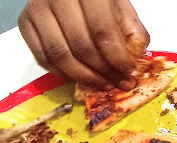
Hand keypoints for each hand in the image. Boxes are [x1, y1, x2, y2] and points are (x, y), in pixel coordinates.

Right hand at [18, 0, 149, 89]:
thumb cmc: (98, 0)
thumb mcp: (121, 8)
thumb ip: (132, 33)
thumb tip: (134, 63)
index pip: (102, 31)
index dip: (117, 58)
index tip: (129, 74)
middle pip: (81, 46)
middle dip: (103, 72)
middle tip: (117, 83)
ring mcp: (37, 9)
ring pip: (60, 56)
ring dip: (84, 78)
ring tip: (102, 85)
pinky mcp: (26, 22)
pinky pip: (43, 58)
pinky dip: (63, 75)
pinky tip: (80, 78)